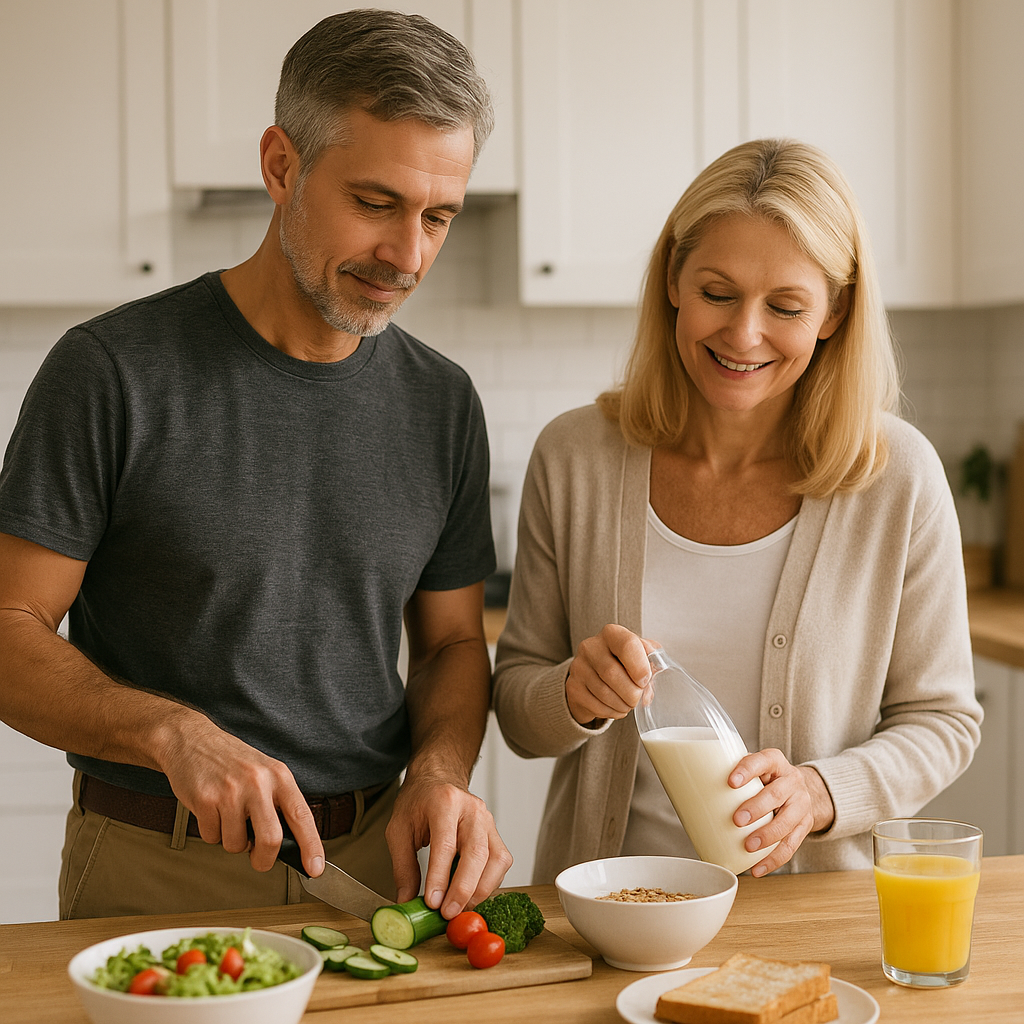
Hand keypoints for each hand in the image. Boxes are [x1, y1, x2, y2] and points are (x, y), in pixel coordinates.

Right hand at [157, 710, 324, 875]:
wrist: (192, 740)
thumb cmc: (232, 761)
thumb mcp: (265, 772)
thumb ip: (278, 802)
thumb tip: (290, 843)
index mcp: (279, 775)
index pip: (302, 816)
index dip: (311, 845)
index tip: (316, 868)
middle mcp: (258, 782)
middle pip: (271, 839)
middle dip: (264, 859)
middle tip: (258, 858)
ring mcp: (231, 791)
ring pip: (236, 844)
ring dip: (232, 841)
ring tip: (228, 817)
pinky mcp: (205, 799)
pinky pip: (211, 838)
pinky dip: (212, 833)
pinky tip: (211, 810)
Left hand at [385, 770, 512, 918]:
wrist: (438, 780)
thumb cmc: (419, 802)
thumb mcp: (399, 829)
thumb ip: (403, 867)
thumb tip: (406, 902)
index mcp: (445, 802)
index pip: (446, 844)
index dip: (440, 877)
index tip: (432, 903)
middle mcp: (472, 809)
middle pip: (477, 854)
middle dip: (463, 889)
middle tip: (448, 913)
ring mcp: (488, 820)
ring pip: (496, 860)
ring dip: (480, 890)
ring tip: (459, 908)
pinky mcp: (496, 833)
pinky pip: (500, 863)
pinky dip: (488, 884)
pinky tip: (470, 894)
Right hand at [565, 624, 656, 724]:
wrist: (597, 674)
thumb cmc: (625, 663)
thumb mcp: (642, 655)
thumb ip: (652, 662)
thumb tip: (649, 684)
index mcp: (612, 633)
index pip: (627, 645)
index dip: (640, 667)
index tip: (645, 681)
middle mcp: (590, 646)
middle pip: (612, 673)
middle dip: (631, 692)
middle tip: (637, 698)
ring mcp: (578, 667)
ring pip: (604, 692)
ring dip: (623, 705)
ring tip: (628, 703)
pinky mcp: (573, 687)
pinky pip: (595, 705)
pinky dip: (611, 711)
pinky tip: (616, 707)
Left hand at [727, 748, 834, 876]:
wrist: (802, 789)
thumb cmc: (767, 778)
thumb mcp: (755, 768)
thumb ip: (731, 772)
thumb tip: (689, 788)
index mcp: (775, 762)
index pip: (763, 761)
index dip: (748, 770)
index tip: (731, 782)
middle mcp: (792, 781)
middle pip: (777, 794)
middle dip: (756, 808)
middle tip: (737, 820)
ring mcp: (801, 804)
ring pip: (787, 822)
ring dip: (767, 836)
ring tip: (748, 847)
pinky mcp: (805, 826)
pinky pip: (791, 845)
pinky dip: (773, 859)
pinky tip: (757, 869)